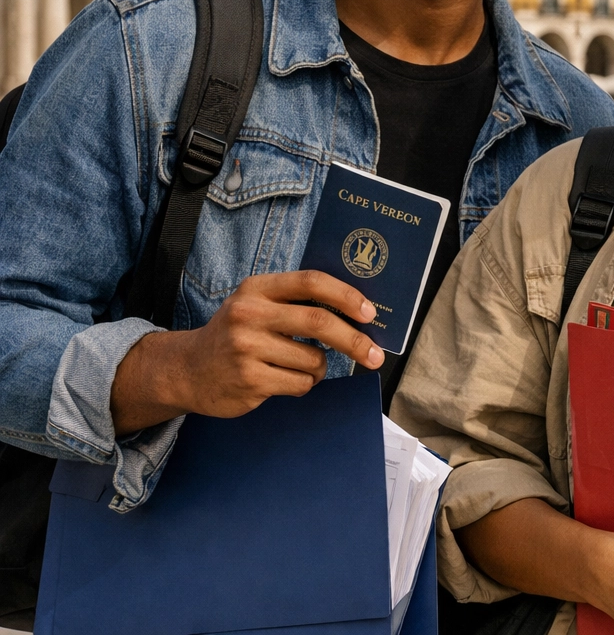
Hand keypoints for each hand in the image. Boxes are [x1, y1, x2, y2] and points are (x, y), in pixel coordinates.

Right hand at [110, 270, 383, 432]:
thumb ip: (295, 300)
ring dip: (319, 368)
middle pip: (318, 323)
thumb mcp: (256, 304)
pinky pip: (300, 383)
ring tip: (297, 366)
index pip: (311, 282)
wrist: (186, 370)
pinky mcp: (249, 380)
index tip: (370, 313)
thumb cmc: (236, 335)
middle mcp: (249, 315)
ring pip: (314, 360)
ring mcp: (246, 349)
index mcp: (256, 289)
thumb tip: (357, 309)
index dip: (346, 295)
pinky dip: (304, 383)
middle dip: (355, 340)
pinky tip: (281, 379)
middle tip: (376, 355)